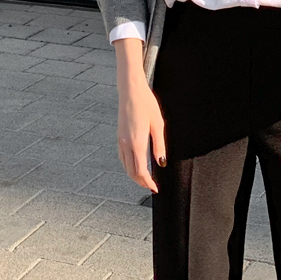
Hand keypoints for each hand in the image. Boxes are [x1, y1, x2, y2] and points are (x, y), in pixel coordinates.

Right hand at [117, 79, 165, 193]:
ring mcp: (120, 140)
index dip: (147, 182)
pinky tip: (135, 164)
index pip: (140, 171)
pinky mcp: (119, 135)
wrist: (131, 90)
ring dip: (134, 175)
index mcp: (136, 142)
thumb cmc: (146, 104)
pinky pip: (122, 157)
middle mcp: (126, 144)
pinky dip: (128, 165)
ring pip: (125, 165)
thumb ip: (159, 145)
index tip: (155, 189)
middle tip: (151, 187)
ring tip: (145, 178)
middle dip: (141, 182)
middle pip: (131, 171)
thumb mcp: (158, 124)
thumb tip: (161, 163)